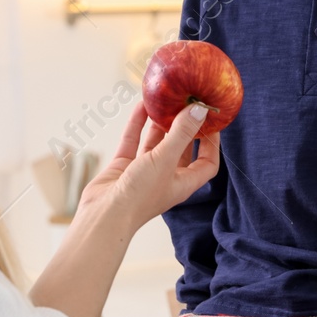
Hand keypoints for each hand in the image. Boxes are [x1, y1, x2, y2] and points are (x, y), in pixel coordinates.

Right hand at [76, 101, 220, 227]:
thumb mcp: (165, 160)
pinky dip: (137, 124)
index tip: (212, 120)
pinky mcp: (124, 167)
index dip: (212, 143)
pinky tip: (141, 105)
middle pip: (181, 149)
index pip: (207, 162)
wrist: (103, 215)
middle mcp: (166, 177)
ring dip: (160, 124)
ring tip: (165, 102)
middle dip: (184, 128)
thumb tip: (199, 109)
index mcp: (184, 182)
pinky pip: (133, 141)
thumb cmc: (140, 196)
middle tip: (187, 105)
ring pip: (156, 143)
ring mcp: (144, 172)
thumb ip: (181, 133)